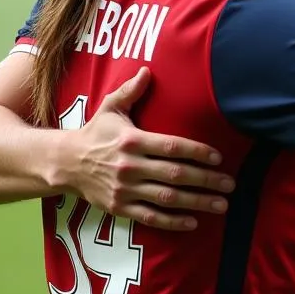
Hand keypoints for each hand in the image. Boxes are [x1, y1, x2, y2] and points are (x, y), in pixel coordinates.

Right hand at [62, 67, 233, 229]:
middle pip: (175, 174)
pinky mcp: (119, 207)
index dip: (197, 152)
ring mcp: (124, 189)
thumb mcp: (110, 108)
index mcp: (132, 141)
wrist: (64, 163)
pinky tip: (193, 222)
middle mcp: (130, 166)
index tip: (218, 157)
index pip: (172, 146)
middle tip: (230, 184)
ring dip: (197, 202)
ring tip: (221, 204)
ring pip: (167, 198)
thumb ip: (130, 91)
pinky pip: (150, 217)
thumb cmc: (95, 133)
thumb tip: (147, 70)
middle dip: (206, 180)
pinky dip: (172, 222)